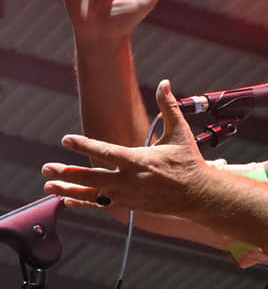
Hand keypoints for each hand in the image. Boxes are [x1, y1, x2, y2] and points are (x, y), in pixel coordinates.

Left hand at [42, 80, 208, 215]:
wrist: (199, 195)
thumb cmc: (189, 162)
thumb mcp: (180, 133)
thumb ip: (169, 107)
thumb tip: (165, 82)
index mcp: (141, 161)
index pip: (107, 152)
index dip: (85, 145)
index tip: (66, 140)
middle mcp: (131, 181)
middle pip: (93, 177)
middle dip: (68, 172)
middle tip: (46, 168)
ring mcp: (129, 196)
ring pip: (93, 194)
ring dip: (70, 189)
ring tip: (49, 186)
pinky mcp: (130, 206)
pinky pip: (101, 205)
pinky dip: (84, 202)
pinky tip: (67, 200)